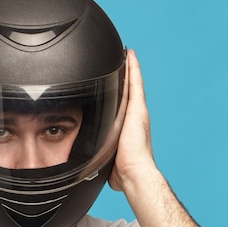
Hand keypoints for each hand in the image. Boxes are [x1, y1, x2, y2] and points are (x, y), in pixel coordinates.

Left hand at [108, 49, 157, 192]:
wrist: (134, 173)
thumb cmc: (123, 172)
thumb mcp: (106, 160)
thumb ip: (99, 158)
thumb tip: (89, 168)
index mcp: (127, 128)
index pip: (123, 105)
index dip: (121, 93)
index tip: (117, 82)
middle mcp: (135, 117)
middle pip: (130, 91)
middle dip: (127, 76)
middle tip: (122, 60)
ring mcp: (137, 112)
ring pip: (132, 84)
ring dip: (129, 68)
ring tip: (125, 53)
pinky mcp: (138, 109)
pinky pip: (135, 84)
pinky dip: (133, 68)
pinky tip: (129, 55)